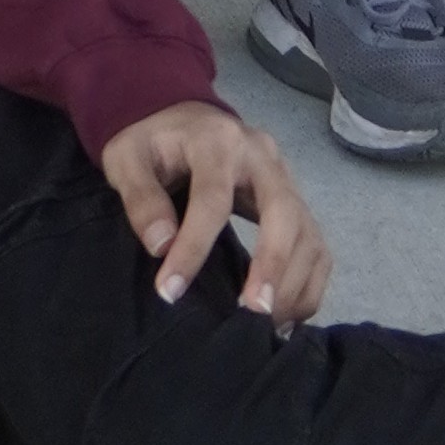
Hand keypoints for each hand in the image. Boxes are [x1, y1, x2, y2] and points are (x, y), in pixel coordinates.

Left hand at [99, 100, 330, 328]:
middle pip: (284, 212)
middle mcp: (263, 156)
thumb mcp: (127, 159)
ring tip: (264, 324)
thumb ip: (141, 198)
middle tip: (251, 313)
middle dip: (272, 266)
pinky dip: (308, 285)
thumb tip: (161, 246)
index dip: (193, 247)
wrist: (180, 120)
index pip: (213, 199)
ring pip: (309, 233)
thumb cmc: (151, 144)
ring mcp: (286, 179)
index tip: (171, 290)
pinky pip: (317, 246)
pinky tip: (284, 316)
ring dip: (293, 283)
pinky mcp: (296, 202)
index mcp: (217, 141)